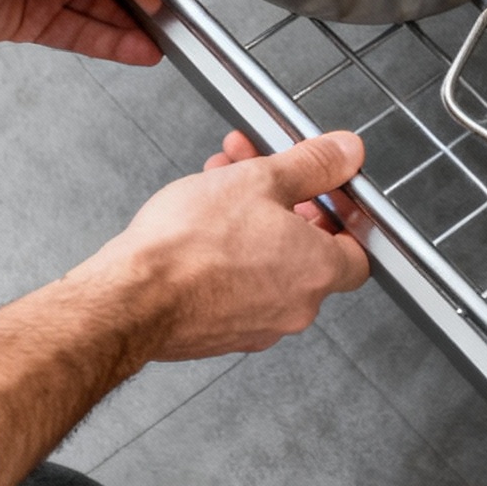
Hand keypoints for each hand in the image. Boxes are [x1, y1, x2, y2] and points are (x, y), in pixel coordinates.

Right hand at [80, 129, 369, 359]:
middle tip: (260, 168)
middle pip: (306, 247)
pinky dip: (228, 248)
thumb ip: (313, 165)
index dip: (343, 213)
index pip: (357, 249)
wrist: (129, 299)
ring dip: (250, 215)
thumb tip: (345, 154)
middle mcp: (293, 308)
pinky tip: (200, 216)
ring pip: (266, 259)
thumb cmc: (189, 248)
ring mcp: (254, 326)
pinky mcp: (218, 331)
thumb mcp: (260, 179)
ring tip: (221, 178)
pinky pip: (237, 282)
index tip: (325, 188)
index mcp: (316, 272)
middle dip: (283, 198)